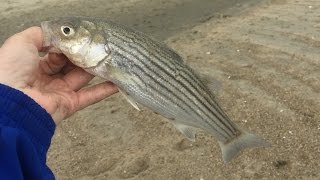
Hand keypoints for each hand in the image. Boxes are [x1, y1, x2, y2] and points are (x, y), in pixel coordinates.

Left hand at [0, 27, 117, 123]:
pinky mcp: (70, 104)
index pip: (58, 53)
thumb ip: (41, 35)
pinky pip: (91, 96)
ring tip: (110, 58)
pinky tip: (116, 82)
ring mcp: (60, 92)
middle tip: (97, 46)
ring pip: (83, 77)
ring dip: (96, 68)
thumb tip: (59, 34)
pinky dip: (105, 90)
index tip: (81, 38)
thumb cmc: (12, 71)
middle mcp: (48, 79)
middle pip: (72, 65)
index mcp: (35, 66)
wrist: (13, 102)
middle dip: (84, 55)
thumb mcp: (22, 42)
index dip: (69, 45)